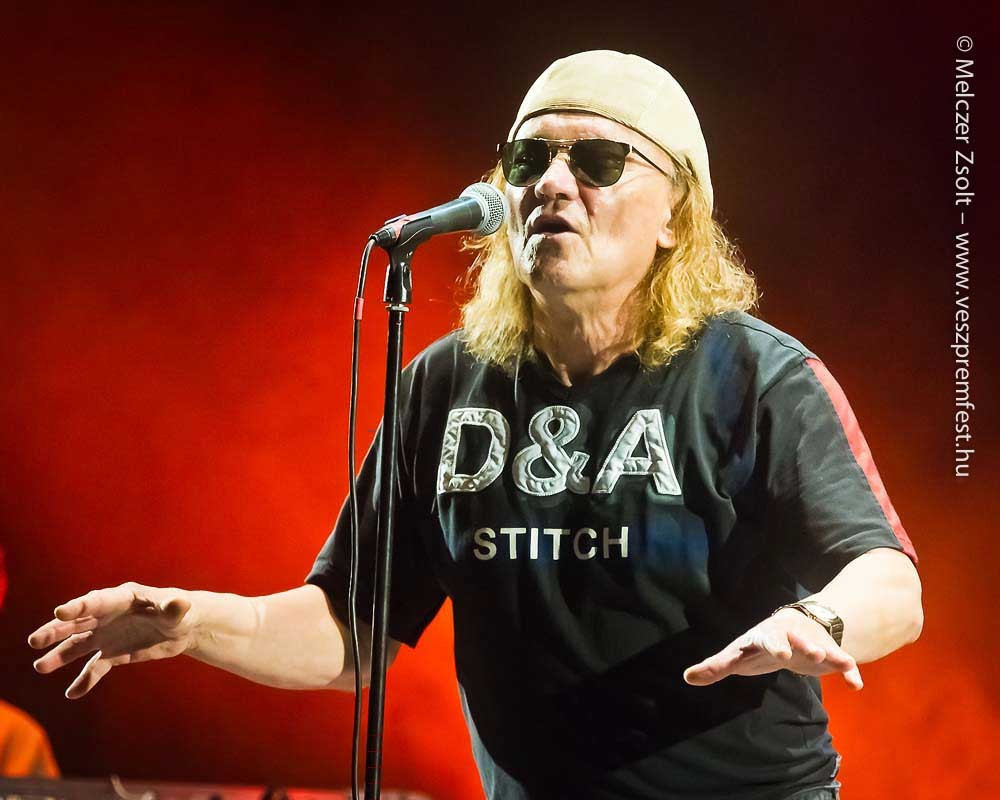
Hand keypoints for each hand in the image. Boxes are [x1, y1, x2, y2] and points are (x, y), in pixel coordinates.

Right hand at [28, 582, 195, 698]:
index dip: (79, 606)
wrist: (185, 627)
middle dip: (56, 630)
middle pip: (78, 622)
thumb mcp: (180, 610)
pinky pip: (95, 668)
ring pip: (79, 645)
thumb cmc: (182, 611)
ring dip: (60, 656)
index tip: (60, 612)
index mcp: (122, 598)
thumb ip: (174, 608)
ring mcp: (108, 635)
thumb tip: (179, 604)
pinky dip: (85, 680)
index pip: (97, 601)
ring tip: (41, 667)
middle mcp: (108, 616)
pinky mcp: (113, 653)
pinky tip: (73, 693)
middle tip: (35, 641)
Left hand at [682, 608, 862, 689]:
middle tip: (811, 652)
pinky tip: (855, 684)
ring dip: (827, 652)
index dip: (772, 645)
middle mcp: (790, 635)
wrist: (796, 626)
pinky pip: (842, 661)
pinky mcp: (829, 654)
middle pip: (797, 638)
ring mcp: (811, 642)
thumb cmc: (760, 645)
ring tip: (835, 660)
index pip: (766, 639)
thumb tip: (687, 677)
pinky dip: (849, 670)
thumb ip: (716, 666)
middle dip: (803, 644)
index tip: (779, 654)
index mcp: (765, 636)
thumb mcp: (739, 654)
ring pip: (821, 645)